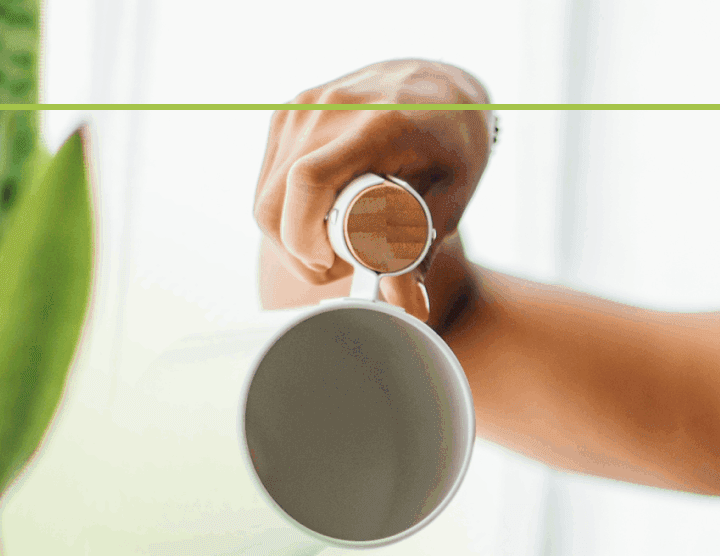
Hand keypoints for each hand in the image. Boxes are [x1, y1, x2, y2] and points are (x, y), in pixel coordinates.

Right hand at [253, 60, 492, 293]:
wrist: (437, 79)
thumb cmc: (453, 138)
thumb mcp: (455, 195)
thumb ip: (425, 250)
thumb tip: (408, 311)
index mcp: (375, 126)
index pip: (309, 184)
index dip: (307, 241)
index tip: (334, 267)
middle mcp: (328, 110)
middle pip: (274, 202)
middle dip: (297, 253)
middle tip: (340, 266)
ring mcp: (301, 108)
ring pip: (265, 197)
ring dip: (290, 235)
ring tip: (337, 241)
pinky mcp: (287, 113)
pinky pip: (268, 179)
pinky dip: (287, 211)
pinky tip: (322, 215)